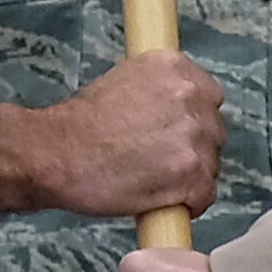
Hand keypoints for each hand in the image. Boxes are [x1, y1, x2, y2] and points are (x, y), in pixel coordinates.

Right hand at [0, 50, 223, 216]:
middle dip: (192, 148)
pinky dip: (188, 204)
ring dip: (189, 177)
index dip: (192, 119)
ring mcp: (193, 135)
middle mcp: (190, 95)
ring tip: (153, 182)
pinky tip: (162, 201)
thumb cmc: (82, 124)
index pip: (208, 96)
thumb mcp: (125, 81)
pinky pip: (205, 195)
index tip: (174, 134)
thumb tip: (177, 112)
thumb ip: (160, 91)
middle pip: (213, 131)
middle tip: (159, 161)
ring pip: (210, 165)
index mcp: (174, 67)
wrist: (59, 153)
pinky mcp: (190, 173)